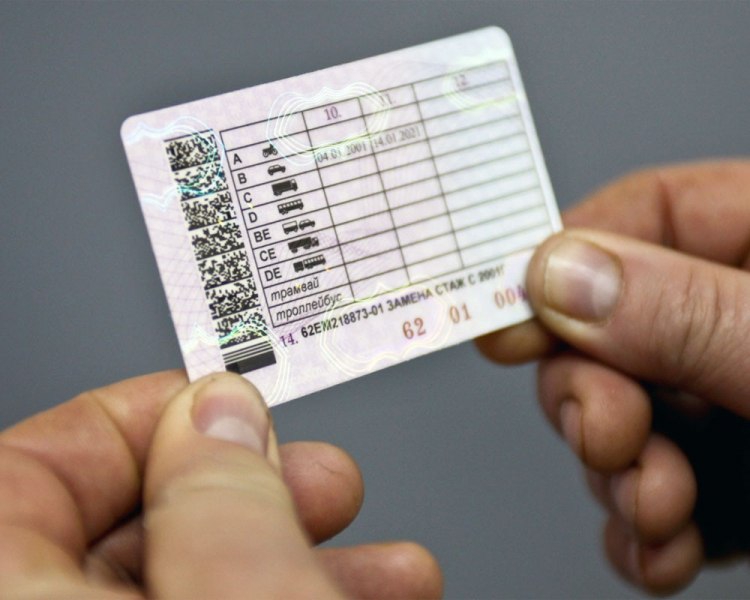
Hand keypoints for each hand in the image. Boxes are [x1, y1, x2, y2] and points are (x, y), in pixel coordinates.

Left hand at [0, 370, 441, 598]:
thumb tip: (220, 413)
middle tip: (329, 482)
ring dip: (293, 558)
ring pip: (185, 590)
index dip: (135, 421)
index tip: (225, 406)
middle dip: (250, 493)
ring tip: (394, 570)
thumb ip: (222, 501)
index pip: (21, 475)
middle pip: (123, 536)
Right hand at [477, 159, 749, 593]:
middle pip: (611, 330)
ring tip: (656, 507)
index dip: (563, 261)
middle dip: (591, 393)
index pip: (645, 214)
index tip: (504, 318)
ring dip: (619, 474)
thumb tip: (558, 276)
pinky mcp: (738, 477)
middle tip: (603, 431)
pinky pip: (661, 489)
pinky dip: (646, 528)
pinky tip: (659, 545)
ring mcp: (736, 399)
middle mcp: (741, 316)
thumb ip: (692, 312)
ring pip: (625, 419)